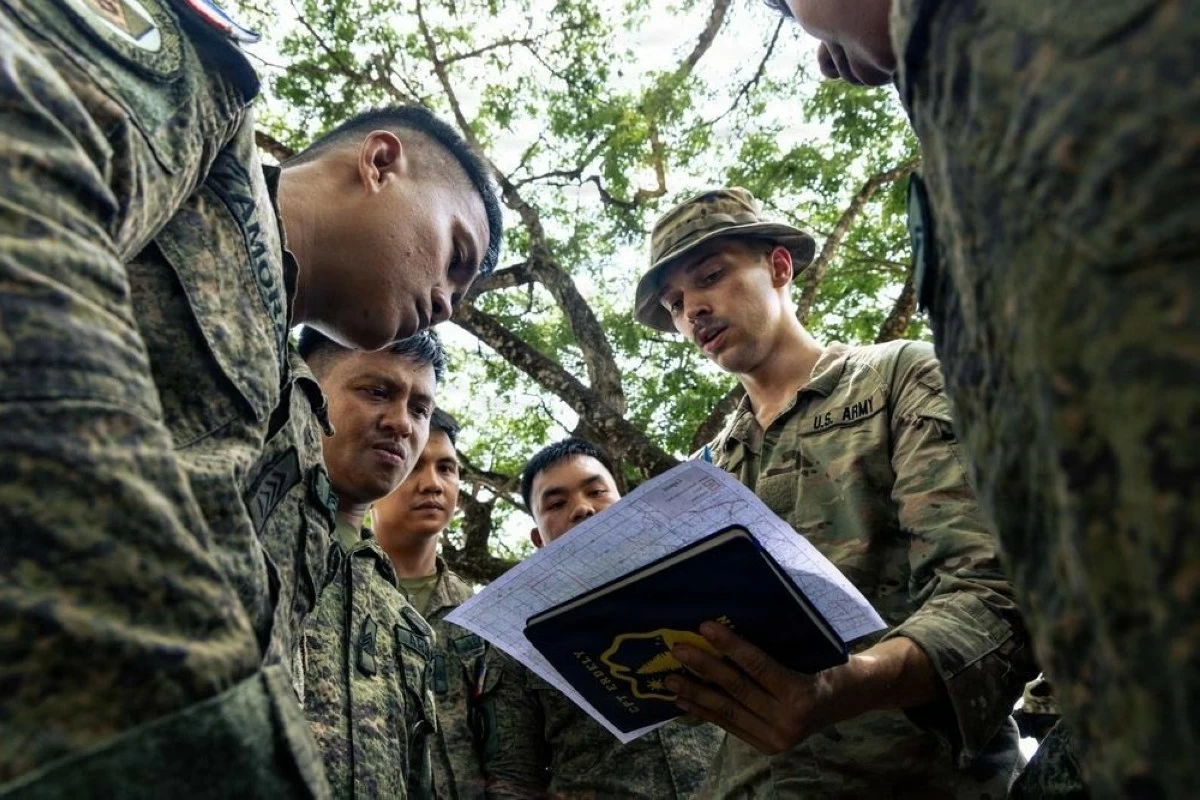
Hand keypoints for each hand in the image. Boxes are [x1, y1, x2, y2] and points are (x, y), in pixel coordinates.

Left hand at [664, 621, 845, 753]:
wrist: (850, 698)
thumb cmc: (829, 663)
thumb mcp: (811, 650)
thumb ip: (775, 645)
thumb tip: (727, 624)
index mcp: (802, 693)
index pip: (758, 666)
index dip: (730, 645)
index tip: (704, 626)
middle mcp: (789, 720)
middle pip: (737, 689)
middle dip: (704, 668)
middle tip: (678, 649)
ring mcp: (777, 738)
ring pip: (728, 712)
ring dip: (695, 694)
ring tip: (670, 679)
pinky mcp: (766, 747)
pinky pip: (730, 726)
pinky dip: (704, 712)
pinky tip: (683, 701)